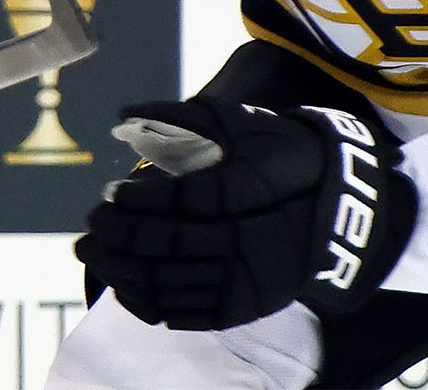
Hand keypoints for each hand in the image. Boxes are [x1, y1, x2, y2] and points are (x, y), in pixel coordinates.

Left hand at [75, 96, 417, 329]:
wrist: (337, 205)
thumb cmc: (279, 153)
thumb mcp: (240, 125)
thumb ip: (182, 119)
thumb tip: (124, 114)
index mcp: (250, 191)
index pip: (183, 200)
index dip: (140, 199)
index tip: (108, 192)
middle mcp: (249, 240)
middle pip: (170, 243)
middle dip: (121, 234)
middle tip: (90, 222)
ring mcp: (246, 279)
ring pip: (173, 282)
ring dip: (124, 268)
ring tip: (94, 251)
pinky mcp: (243, 307)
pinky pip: (185, 313)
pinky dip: (147, 302)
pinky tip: (123, 282)